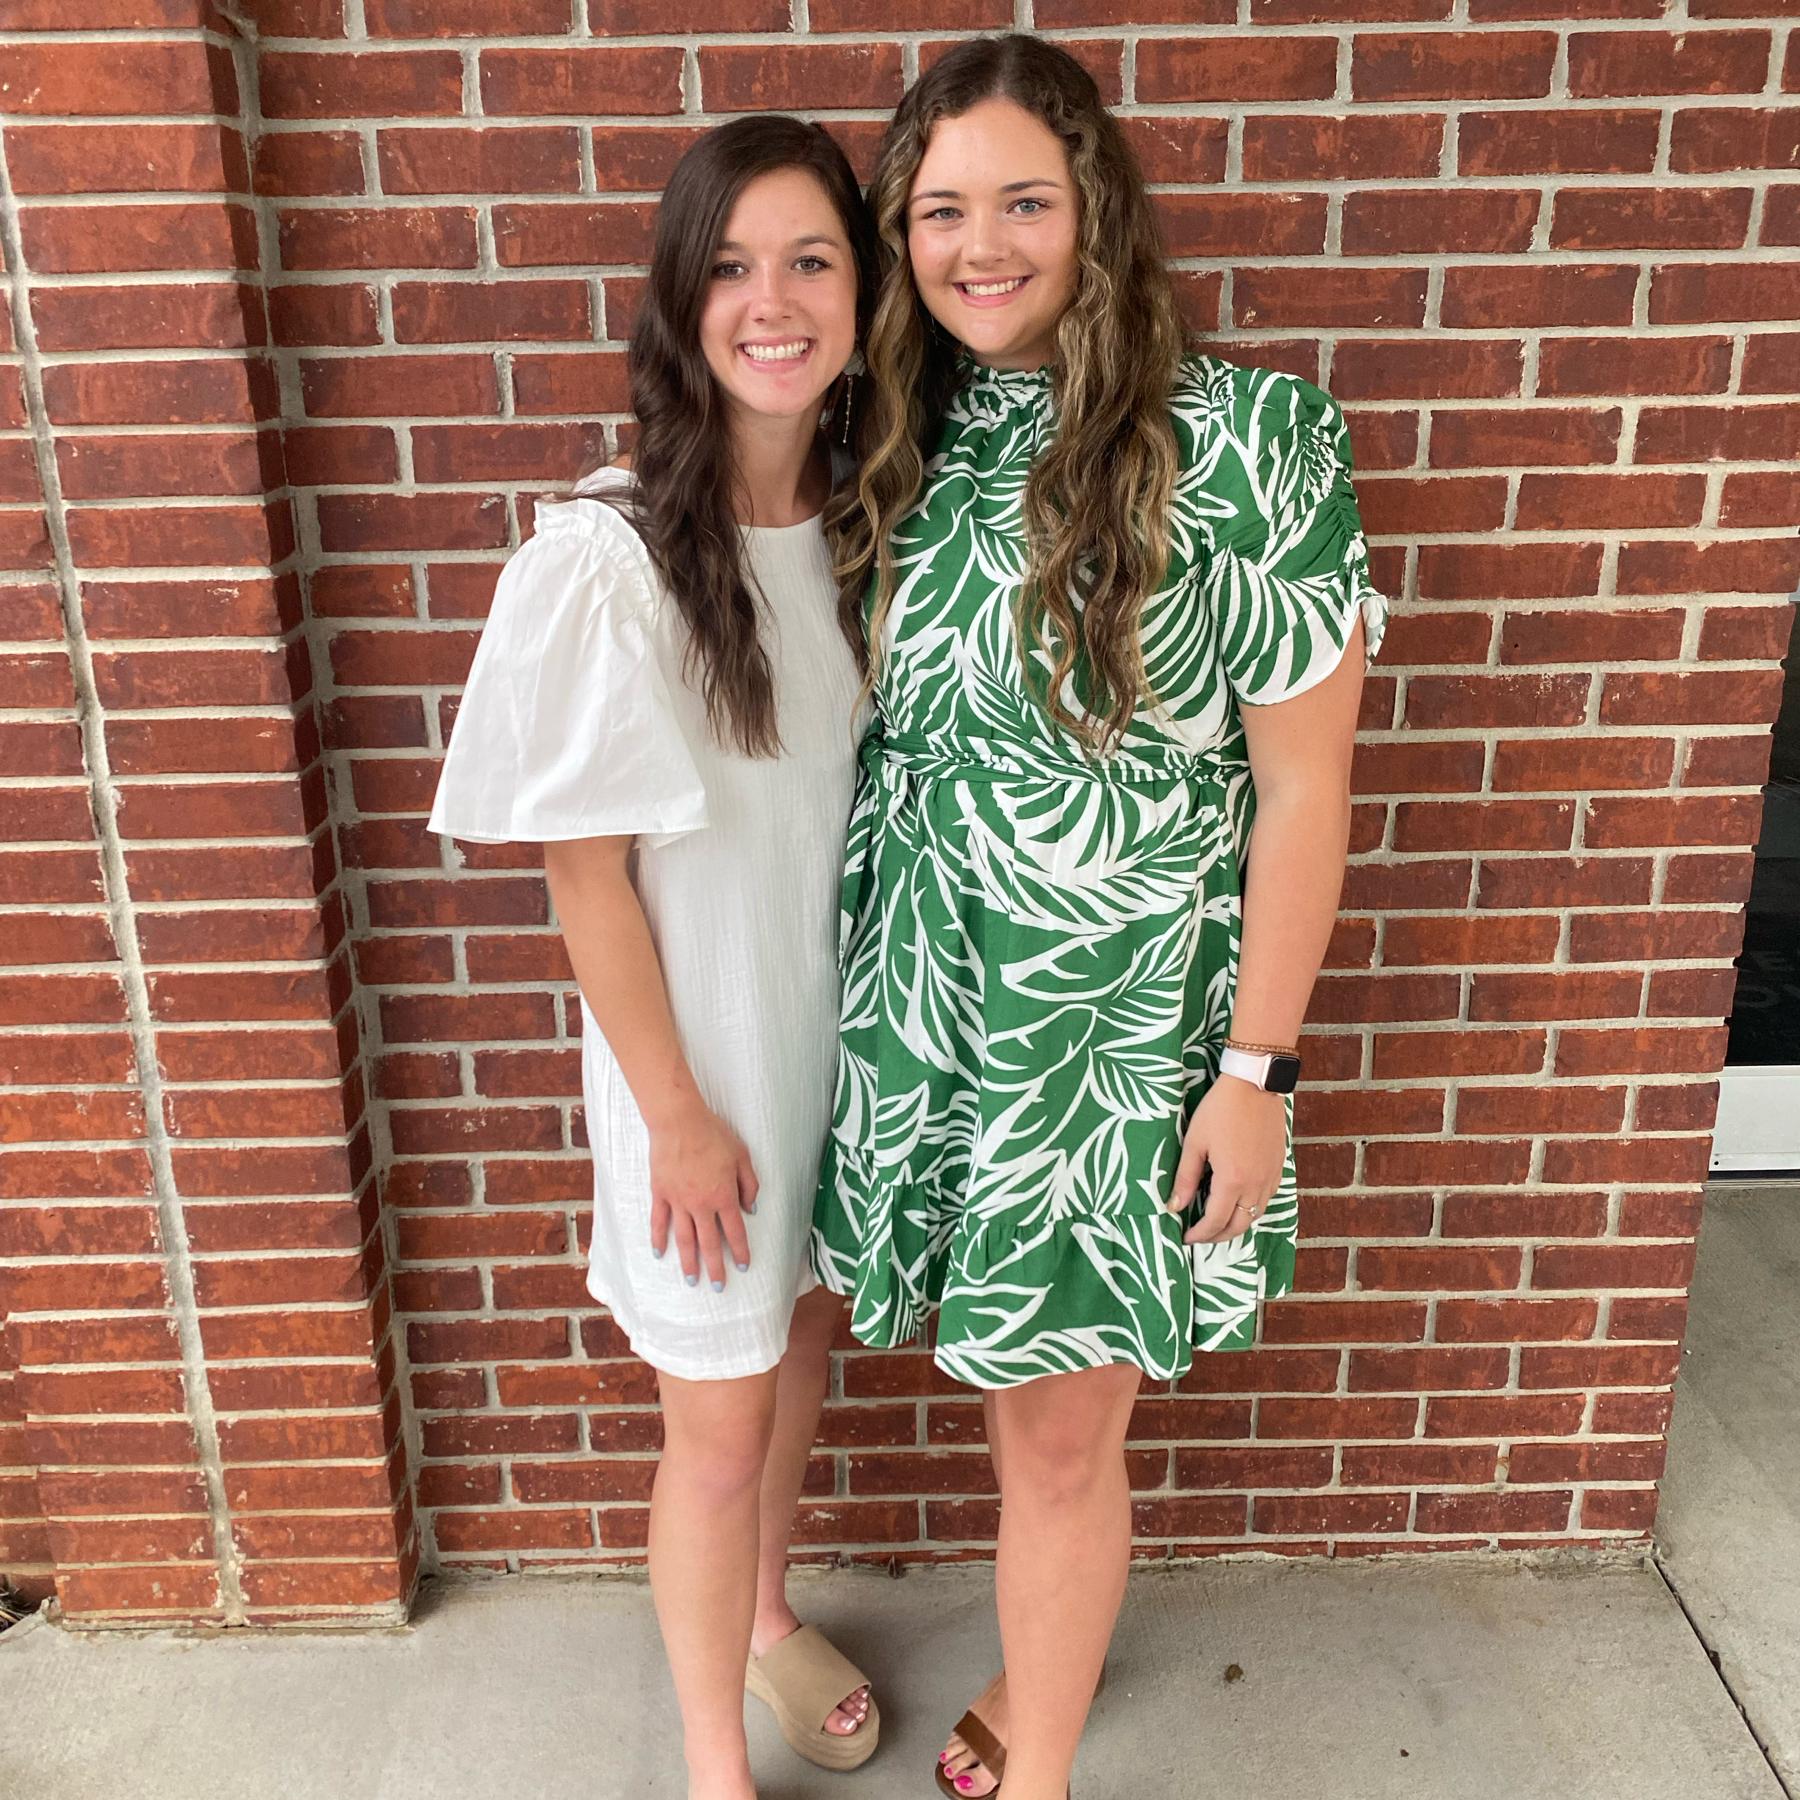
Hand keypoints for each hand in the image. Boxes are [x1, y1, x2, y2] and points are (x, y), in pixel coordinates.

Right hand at [647, 1104, 757, 1289]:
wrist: (679, 1121)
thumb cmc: (713, 1134)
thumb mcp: (742, 1155)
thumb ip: (750, 1184)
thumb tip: (751, 1208)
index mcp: (724, 1196)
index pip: (735, 1231)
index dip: (741, 1251)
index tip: (744, 1266)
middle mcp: (701, 1204)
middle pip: (710, 1243)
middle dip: (715, 1267)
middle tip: (718, 1287)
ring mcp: (678, 1201)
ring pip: (684, 1239)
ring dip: (688, 1261)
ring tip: (692, 1279)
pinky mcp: (660, 1194)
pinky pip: (659, 1222)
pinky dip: (658, 1239)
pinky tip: (660, 1253)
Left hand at [1169, 1074, 1286, 1245]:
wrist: (1255, 1085)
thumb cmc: (1220, 1109)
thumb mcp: (1195, 1142)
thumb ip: (1185, 1178)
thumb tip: (1174, 1206)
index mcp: (1232, 1180)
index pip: (1215, 1221)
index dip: (1200, 1234)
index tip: (1186, 1237)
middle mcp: (1256, 1185)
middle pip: (1239, 1225)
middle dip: (1218, 1236)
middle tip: (1200, 1236)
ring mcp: (1271, 1177)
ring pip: (1256, 1215)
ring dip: (1237, 1225)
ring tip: (1218, 1223)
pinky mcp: (1279, 1167)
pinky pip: (1267, 1199)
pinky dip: (1252, 1209)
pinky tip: (1238, 1202)